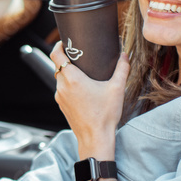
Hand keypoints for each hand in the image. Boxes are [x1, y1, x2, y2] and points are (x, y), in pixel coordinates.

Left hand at [51, 43, 130, 158]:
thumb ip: (122, 69)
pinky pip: (62, 90)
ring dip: (67, 73)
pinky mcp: (62, 105)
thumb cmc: (104, 115)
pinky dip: (68, 85)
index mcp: (72, 78)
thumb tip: (125, 55)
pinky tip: (81, 87)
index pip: (55, 55)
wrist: (95, 138)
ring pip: (60, 79)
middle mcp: (62, 86)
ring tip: (82, 71)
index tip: (64, 42)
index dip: (58, 45)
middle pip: (58, 66)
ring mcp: (60, 97)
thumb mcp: (116, 89)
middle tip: (78, 54)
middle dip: (66, 59)